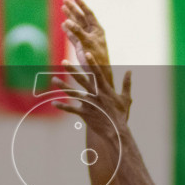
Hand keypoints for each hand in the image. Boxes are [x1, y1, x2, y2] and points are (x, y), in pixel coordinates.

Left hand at [53, 0, 131, 125]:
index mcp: (105, 89)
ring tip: (54, 80)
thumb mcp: (126, 98)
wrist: (116, 132)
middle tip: (63, 62)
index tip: (86, 53)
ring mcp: (88, 104)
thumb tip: (130, 71)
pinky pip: (71, 109)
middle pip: (81, 80)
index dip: (92, 62)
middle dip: (72, 70)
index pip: (98, 73)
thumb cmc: (121, 115)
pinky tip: (53, 102)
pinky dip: (62, 106)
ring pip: (73, 93)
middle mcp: (95, 95)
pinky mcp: (84, 113)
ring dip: (63, 86)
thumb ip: (126, 83)